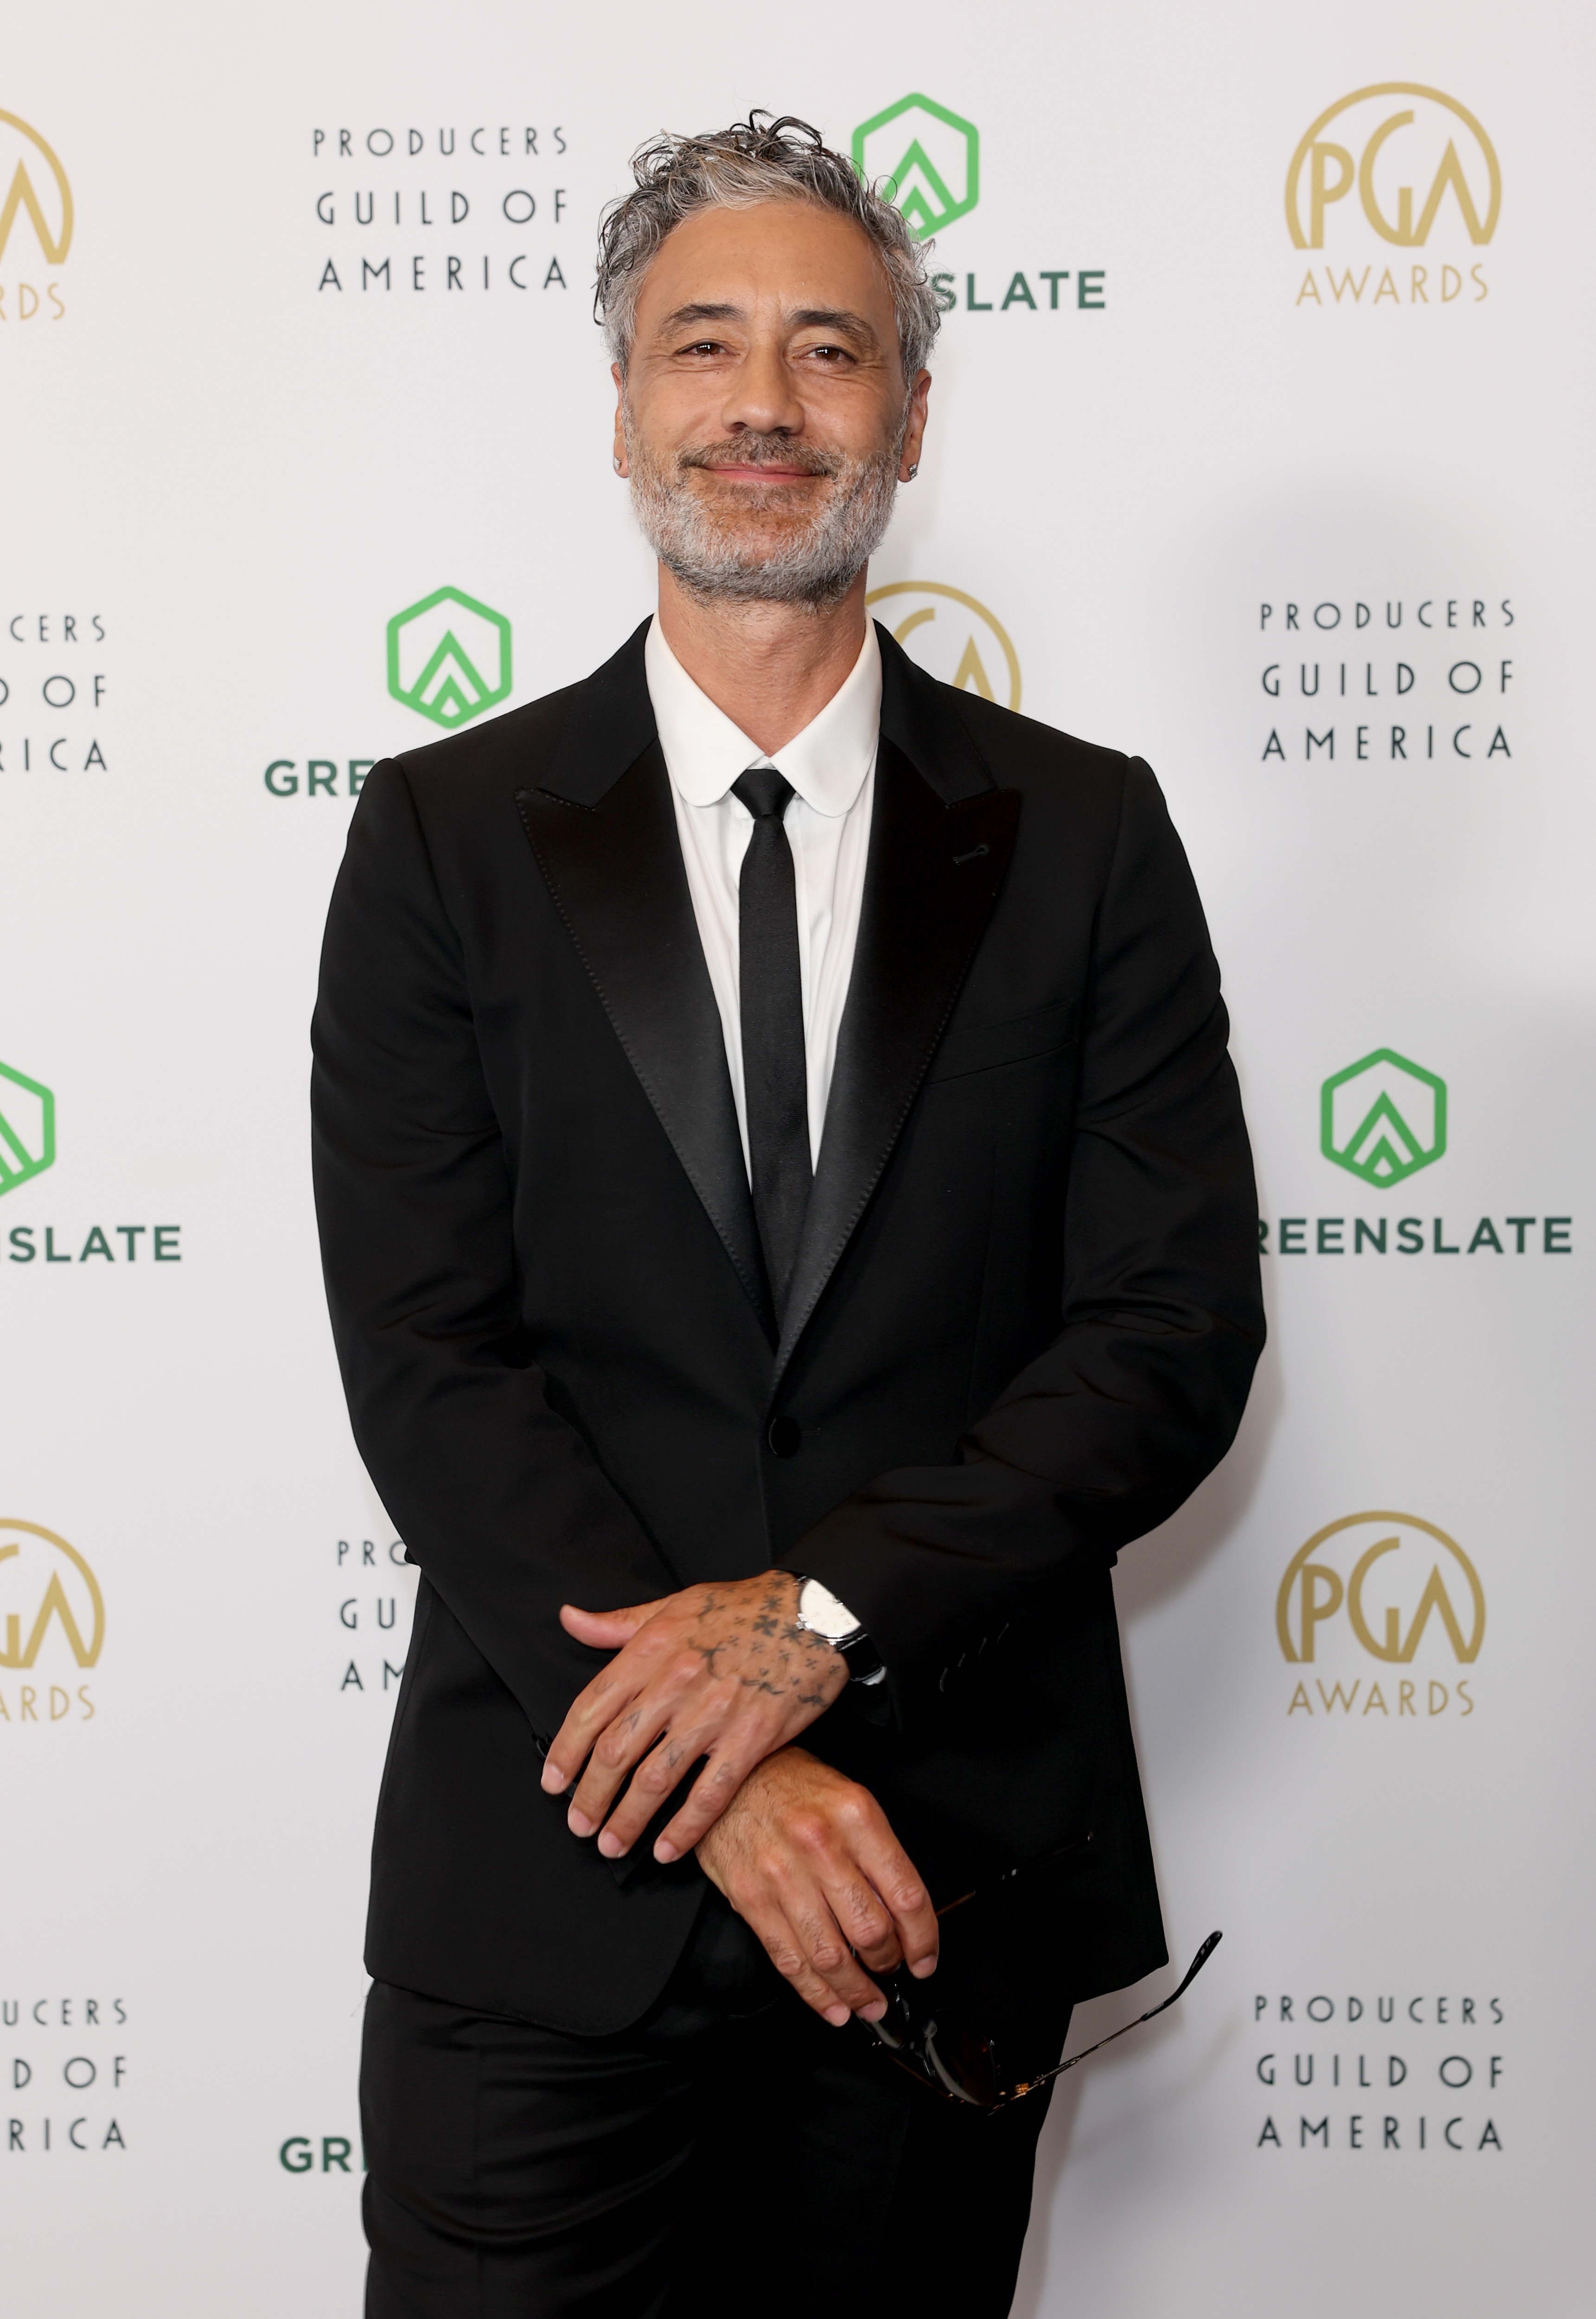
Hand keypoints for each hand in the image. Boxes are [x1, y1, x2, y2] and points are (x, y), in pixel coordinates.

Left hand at [541, 1571, 850, 1861]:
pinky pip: (711, 1792)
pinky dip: (686, 1827)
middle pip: (616, 1751)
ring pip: (656, 1778)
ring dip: (628, 1819)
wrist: (813, 1612)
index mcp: (651, 1649)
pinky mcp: (752, 1737)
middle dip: (590, 1796)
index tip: (553, 1783)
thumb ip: (618, 1623)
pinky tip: (669, 1849)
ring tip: (612, 1844)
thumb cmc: (742, 1609)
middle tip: (579, 1824)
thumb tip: (570, 1619)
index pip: (591, 1708)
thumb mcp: (673, 1604)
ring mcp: (714, 1713)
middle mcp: (676, 1682)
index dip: (566, 1752)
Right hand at [696, 1748, 937, 2025]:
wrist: (730, 1777)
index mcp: (856, 1817)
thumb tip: (901, 1916)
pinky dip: (815, 1994)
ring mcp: (782, 1875)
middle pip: (870, 1930)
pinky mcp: (751, 1898)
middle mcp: (820, 1845)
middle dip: (888, 1964)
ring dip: (856, 1991)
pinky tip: (833, 2007)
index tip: (925, 1959)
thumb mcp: (849, 1800)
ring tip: (869, 2003)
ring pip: (830, 1955)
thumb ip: (876, 1855)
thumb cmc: (793, 1787)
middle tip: (892, 1971)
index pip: (905, 1894)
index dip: (922, 1939)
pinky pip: (789, 1959)